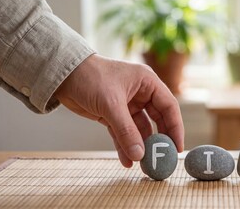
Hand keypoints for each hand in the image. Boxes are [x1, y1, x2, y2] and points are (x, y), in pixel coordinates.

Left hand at [54, 54, 183, 167]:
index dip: (175, 127)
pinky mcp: (113, 114)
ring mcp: (127, 104)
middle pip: (157, 119)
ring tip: (143, 164)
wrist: (62, 75)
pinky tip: (127, 161)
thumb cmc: (90, 78)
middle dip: (159, 139)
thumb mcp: (111, 104)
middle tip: (163, 158)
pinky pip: (123, 132)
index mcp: (147, 82)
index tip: (177, 147)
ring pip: (139, 129)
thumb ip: (126, 130)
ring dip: (140, 145)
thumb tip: (139, 155)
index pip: (169, 106)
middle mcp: (140, 93)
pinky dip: (125, 145)